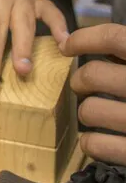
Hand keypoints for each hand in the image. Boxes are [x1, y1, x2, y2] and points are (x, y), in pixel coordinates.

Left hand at [62, 24, 125, 164]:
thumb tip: (92, 44)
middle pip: (92, 75)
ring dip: (86, 111)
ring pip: (89, 110)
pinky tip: (96, 139)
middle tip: (85, 85)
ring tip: (96, 112)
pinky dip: (90, 142)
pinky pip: (95, 145)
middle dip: (81, 80)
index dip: (84, 38)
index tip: (67, 45)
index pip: (115, 38)